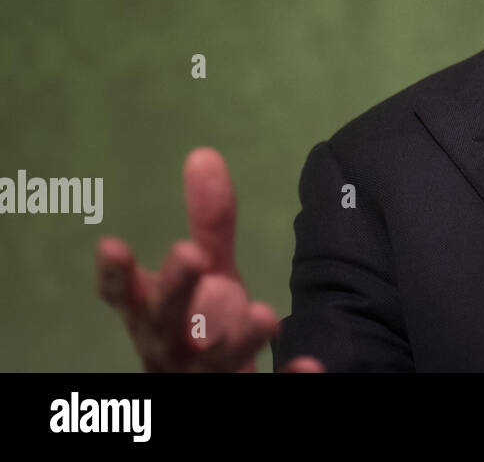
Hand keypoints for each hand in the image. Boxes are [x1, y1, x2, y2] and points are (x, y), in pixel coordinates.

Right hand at [96, 147, 323, 372]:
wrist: (210, 386)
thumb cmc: (201, 324)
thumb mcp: (208, 272)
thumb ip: (208, 223)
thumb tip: (204, 153)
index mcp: (154, 316)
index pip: (125, 297)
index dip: (116, 275)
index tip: (111, 243)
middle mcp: (170, 348)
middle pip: (167, 324)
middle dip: (176, 291)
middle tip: (191, 254)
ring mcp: (203, 377)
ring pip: (214, 363)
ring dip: (237, 338)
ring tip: (267, 314)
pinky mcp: (239, 393)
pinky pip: (264, 390)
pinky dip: (287, 378)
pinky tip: (310, 364)